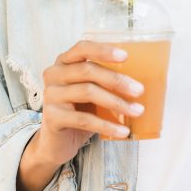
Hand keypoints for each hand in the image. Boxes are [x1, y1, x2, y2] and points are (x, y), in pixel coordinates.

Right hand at [18, 40, 144, 188]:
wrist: (55, 142)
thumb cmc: (78, 110)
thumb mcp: (90, 91)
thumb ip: (104, 81)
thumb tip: (140, 81)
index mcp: (64, 62)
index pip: (82, 48)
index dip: (103, 50)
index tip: (125, 56)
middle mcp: (54, 74)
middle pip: (88, 70)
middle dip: (117, 80)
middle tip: (139, 90)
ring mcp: (50, 95)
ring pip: (88, 93)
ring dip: (116, 102)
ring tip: (137, 111)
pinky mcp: (52, 118)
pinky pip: (84, 119)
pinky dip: (107, 125)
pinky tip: (123, 131)